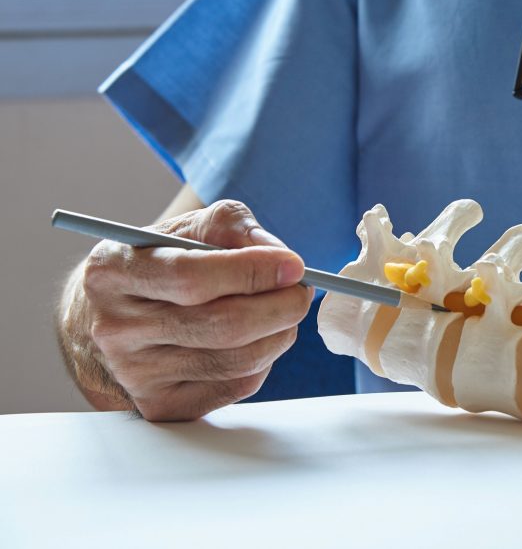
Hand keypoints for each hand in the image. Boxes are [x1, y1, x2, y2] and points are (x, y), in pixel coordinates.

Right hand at [67, 200, 312, 420]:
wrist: (110, 321)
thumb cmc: (157, 265)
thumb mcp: (182, 228)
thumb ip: (231, 227)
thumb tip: (279, 256)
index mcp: (113, 272)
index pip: (191, 277)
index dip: (253, 271)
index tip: (293, 266)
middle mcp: (115, 328)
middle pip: (223, 325)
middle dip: (281, 306)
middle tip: (301, 292)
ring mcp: (135, 374)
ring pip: (238, 361)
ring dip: (279, 334)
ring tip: (283, 312)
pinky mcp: (161, 406)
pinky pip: (237, 386)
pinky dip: (264, 361)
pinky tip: (257, 340)